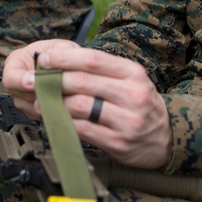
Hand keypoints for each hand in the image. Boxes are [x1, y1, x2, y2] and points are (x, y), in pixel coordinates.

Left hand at [3, 40, 172, 169]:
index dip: (63, 58)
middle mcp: (132, 95)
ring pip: (79, 106)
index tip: (43, 59)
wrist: (166, 139)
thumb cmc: (140, 104)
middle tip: (34, 81)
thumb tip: (60, 61)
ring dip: (54, 103)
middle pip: (82, 82)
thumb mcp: (130, 80)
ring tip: (41, 102)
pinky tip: (55, 120)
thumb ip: (100, 71)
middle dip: (52, 81)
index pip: (92, 60)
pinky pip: (83, 129)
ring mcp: (126, 121)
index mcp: (132, 73)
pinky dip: (64, 123)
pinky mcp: (118, 143)